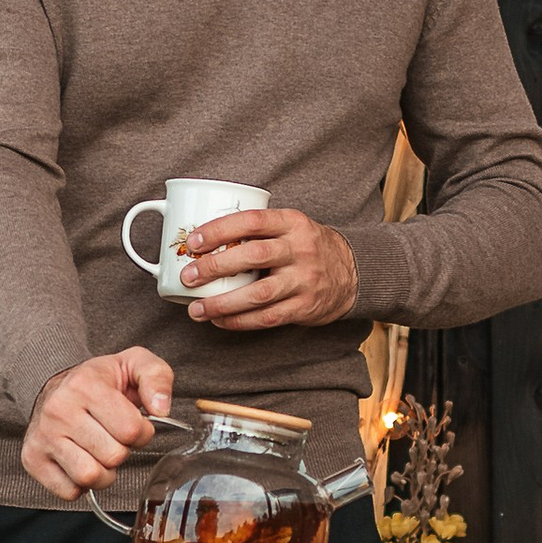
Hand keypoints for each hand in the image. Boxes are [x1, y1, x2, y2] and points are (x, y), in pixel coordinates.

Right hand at [23, 347, 174, 497]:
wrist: (54, 384)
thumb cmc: (99, 381)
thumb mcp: (133, 365)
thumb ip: (157, 378)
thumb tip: (161, 408)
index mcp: (85, 385)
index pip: (131, 430)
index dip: (141, 432)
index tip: (132, 423)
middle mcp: (58, 410)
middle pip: (113, 456)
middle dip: (122, 451)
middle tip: (112, 436)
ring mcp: (43, 436)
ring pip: (90, 477)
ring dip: (104, 472)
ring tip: (99, 452)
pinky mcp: (33, 459)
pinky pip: (69, 491)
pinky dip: (80, 484)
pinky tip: (80, 460)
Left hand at [178, 203, 356, 328]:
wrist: (352, 272)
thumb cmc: (307, 247)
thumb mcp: (290, 226)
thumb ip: (257, 230)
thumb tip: (203, 240)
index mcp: (293, 223)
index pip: (252, 221)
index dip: (220, 230)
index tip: (194, 241)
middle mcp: (300, 250)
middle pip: (253, 256)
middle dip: (216, 267)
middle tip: (188, 276)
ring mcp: (304, 280)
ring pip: (258, 294)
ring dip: (222, 303)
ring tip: (196, 309)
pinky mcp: (305, 307)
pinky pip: (267, 317)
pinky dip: (239, 321)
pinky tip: (219, 320)